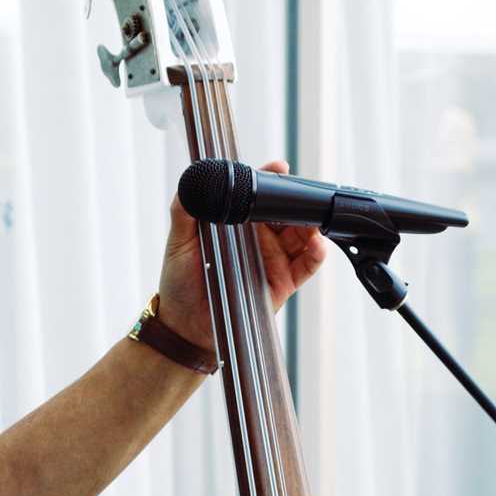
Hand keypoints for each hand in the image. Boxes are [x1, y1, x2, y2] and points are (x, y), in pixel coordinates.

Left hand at [156, 155, 328, 356]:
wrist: (185, 324)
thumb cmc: (180, 282)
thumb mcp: (179, 241)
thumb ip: (184, 211)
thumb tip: (191, 182)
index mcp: (238, 222)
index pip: (261, 195)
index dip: (272, 181)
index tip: (280, 170)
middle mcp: (260, 237)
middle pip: (288, 212)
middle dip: (298, 202)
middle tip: (300, 198)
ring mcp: (274, 258)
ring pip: (303, 234)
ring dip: (311, 225)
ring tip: (312, 221)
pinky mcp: (283, 282)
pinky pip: (307, 265)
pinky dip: (316, 253)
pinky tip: (316, 244)